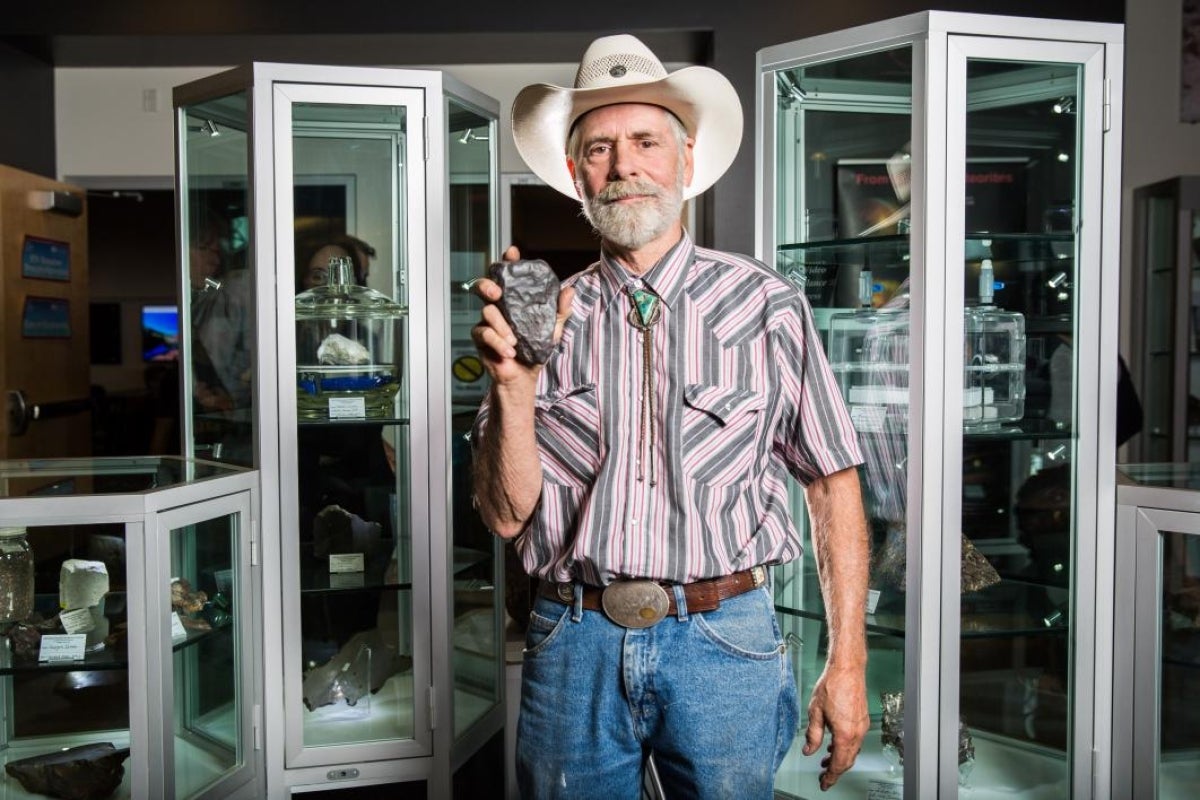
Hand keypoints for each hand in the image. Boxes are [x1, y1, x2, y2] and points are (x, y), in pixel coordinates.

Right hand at [469, 246, 572, 386]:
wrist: (524, 377)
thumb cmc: (535, 350)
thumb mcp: (553, 330)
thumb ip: (560, 311)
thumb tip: (569, 291)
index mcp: (514, 300)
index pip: (509, 276)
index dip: (508, 262)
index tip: (512, 253)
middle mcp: (499, 307)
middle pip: (485, 286)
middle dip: (488, 285)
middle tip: (497, 293)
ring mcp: (488, 321)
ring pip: (486, 311)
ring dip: (501, 325)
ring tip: (514, 341)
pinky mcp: (481, 338)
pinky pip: (484, 333)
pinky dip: (497, 342)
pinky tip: (509, 351)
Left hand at [802, 662, 868, 790]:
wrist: (847, 669)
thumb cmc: (832, 686)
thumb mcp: (815, 713)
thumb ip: (813, 735)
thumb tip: (809, 750)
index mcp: (845, 734)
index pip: (839, 764)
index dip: (831, 776)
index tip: (824, 783)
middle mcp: (857, 733)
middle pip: (848, 761)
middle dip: (835, 770)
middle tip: (823, 775)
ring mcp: (862, 726)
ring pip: (852, 751)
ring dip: (840, 758)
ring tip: (826, 760)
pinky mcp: (862, 720)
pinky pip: (855, 740)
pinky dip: (845, 747)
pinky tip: (835, 744)